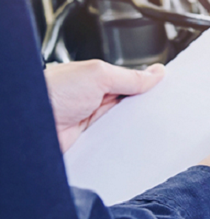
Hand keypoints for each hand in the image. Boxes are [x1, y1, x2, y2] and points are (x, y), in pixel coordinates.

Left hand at [45, 60, 165, 151]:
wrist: (27, 127)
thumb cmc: (50, 93)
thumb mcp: (98, 75)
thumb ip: (129, 76)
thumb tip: (156, 73)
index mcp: (97, 80)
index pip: (133, 82)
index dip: (151, 86)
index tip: (173, 90)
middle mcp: (95, 101)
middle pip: (132, 105)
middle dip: (148, 108)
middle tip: (169, 110)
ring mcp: (93, 124)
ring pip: (126, 126)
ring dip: (137, 127)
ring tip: (157, 127)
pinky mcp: (91, 144)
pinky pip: (115, 144)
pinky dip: (125, 145)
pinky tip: (138, 144)